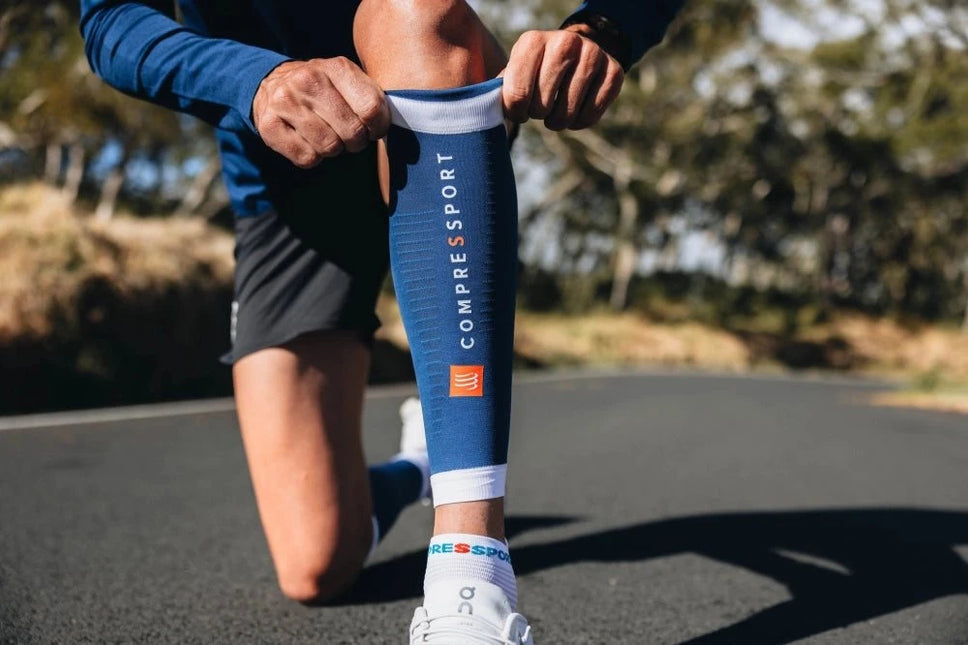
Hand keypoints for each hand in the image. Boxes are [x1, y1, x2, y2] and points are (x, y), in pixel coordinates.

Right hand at [252, 57, 390, 168]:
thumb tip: (399, 126)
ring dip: (333, 150)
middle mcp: (308, 80)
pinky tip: (307, 140)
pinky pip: (307, 158)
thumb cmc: (324, 89)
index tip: (373, 129)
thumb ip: (372, 98)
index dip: (378, 128)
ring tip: (326, 135)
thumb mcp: (348, 81)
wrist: (271, 83)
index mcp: (336, 67)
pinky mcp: (268, 125)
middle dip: (356, 142)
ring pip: (329, 148)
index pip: (372, 109)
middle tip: (348, 136)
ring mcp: (285, 102)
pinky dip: (312, 157)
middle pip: (352, 133)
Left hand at [502, 27, 623, 130]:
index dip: (516, 112)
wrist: (577, 51)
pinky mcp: (614, 71)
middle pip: (542, 106)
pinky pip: (591, 114)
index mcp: (532, 41)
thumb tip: (485, 112)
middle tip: (540, 108)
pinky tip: (575, 111)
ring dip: (558, 121)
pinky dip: (580, 121)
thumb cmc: (535, 69)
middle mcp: (564, 42)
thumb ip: (498, 91)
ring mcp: (592, 54)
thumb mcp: (514, 71)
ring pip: (567, 114)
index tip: (519, 110)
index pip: (518, 95)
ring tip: (555, 111)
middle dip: (537, 115)